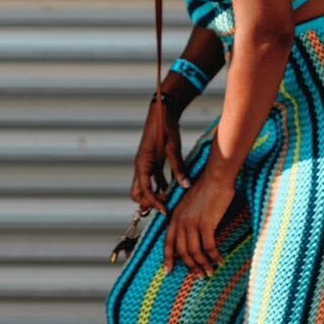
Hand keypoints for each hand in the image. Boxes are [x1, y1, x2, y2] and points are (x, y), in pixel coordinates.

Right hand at [131, 97, 191, 213]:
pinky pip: (153, 181)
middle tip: (166, 205)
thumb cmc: (165, 127)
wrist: (162, 112)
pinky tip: (174, 189)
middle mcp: (141, 166)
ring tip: (171, 200)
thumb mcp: (173, 147)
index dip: (154, 202)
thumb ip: (178, 167)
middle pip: (137, 193)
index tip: (166, 211)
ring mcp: (145, 165)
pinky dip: (160, 187)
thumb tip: (185, 186)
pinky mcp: (152, 163)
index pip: (144, 190)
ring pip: (144, 188)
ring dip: (155, 196)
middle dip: (149, 203)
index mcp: (142, 163)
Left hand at [163, 168, 235, 275]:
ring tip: (210, 273)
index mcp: (175, 216)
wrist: (216, 177)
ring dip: (203, 264)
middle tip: (199, 275)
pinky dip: (214, 256)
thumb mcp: (190, 203)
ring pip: (195, 251)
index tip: (168, 271)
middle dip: (190, 266)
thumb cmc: (207, 188)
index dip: (168, 258)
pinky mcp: (206, 223)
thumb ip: (188, 217)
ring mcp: (192, 223)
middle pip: (182, 251)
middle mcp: (180, 221)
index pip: (168, 242)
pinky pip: (209, 246)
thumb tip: (193, 233)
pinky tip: (220, 261)